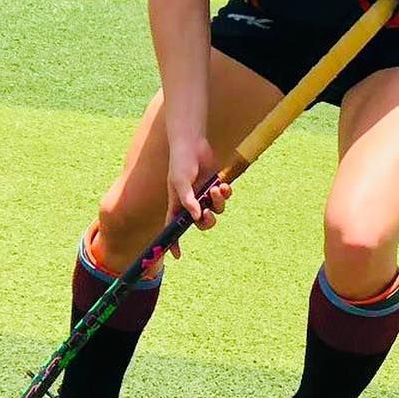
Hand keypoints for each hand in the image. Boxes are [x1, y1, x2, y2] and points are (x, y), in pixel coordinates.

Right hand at [166, 136, 230, 254]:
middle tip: (208, 213)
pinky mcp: (214, 185)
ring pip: (215, 211)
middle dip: (206, 222)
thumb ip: (187, 200)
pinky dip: (226, 194)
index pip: (173, 227)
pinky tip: (224, 185)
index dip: (173, 242)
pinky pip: (223, 198)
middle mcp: (190, 202)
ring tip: (217, 189)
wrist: (192, 142)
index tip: (177, 255)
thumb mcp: (180, 182)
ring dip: (218, 203)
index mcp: (176, 204)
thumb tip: (196, 217)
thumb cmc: (181, 162)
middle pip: (200, 223)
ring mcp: (203, 194)